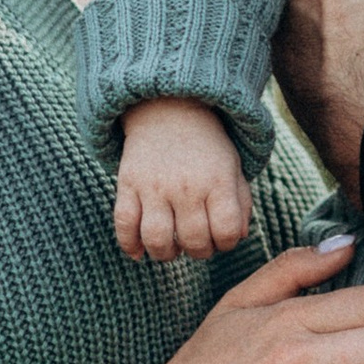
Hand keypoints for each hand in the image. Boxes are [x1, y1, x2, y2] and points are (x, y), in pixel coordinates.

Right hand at [114, 98, 253, 262]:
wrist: (169, 108)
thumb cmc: (207, 146)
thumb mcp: (233, 168)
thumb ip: (240, 203)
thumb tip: (237, 237)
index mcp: (217, 181)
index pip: (226, 231)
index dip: (227, 244)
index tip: (222, 237)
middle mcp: (186, 186)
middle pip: (193, 240)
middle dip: (199, 252)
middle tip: (197, 243)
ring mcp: (154, 186)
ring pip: (157, 238)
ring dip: (166, 254)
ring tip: (171, 248)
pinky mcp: (128, 183)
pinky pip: (123, 223)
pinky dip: (129, 245)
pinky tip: (139, 252)